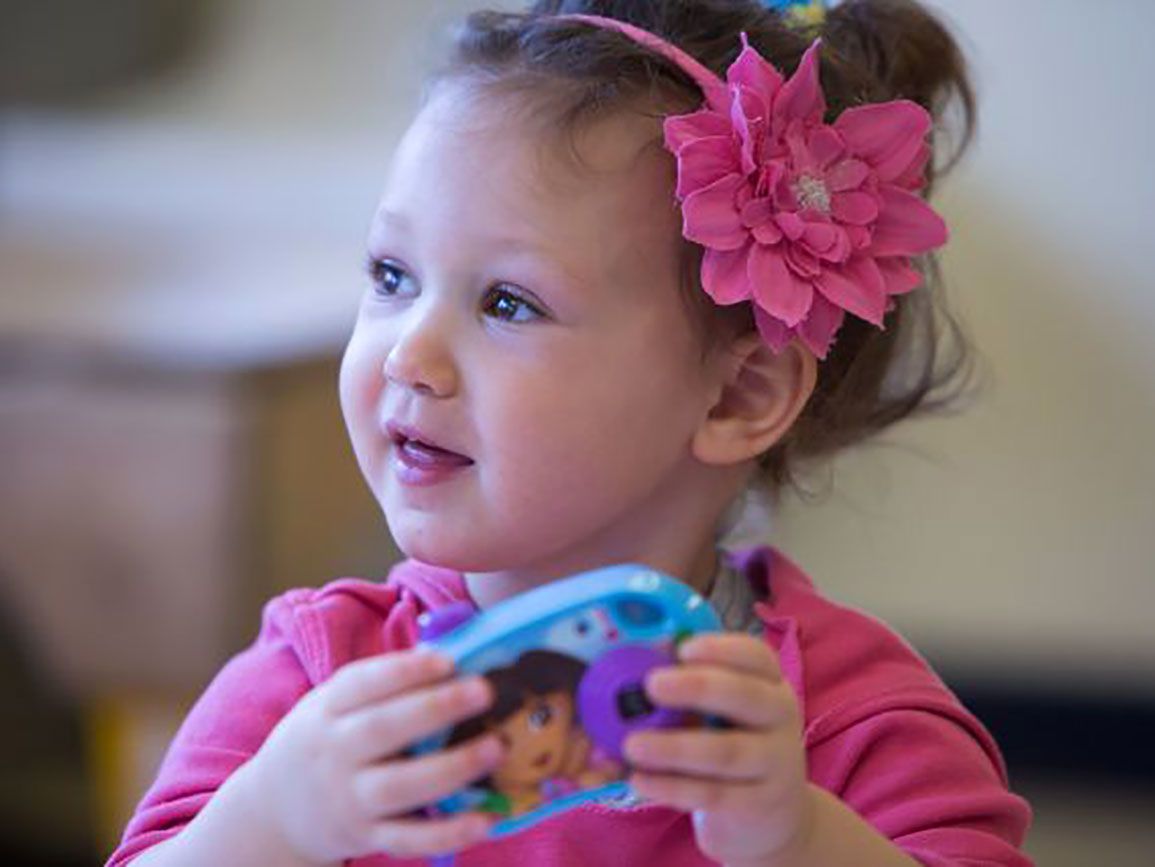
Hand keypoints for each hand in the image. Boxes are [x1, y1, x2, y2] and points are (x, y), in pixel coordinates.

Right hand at [239, 648, 503, 863]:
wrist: (275, 809)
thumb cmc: (327, 739)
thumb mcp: (334, 703)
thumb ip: (384, 684)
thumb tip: (454, 652)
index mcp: (327, 709)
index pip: (362, 684)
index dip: (405, 671)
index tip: (448, 660)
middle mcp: (335, 753)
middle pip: (382, 729)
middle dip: (435, 708)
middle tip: (484, 691)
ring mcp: (349, 799)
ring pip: (400, 786)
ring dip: (452, 767)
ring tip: (496, 747)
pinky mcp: (367, 837)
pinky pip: (410, 839)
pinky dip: (450, 832)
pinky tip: (488, 818)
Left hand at [624, 634, 813, 866]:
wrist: (772, 815)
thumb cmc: (732, 743)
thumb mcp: (723, 711)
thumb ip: (688, 687)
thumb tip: (633, 665)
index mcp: (769, 683)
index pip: (756, 656)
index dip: (720, 648)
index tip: (681, 649)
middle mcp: (780, 717)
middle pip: (745, 696)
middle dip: (696, 687)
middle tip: (651, 685)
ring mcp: (775, 763)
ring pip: (726, 752)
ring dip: (675, 747)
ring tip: (632, 745)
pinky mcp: (758, 805)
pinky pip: (712, 793)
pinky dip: (672, 786)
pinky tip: (639, 779)